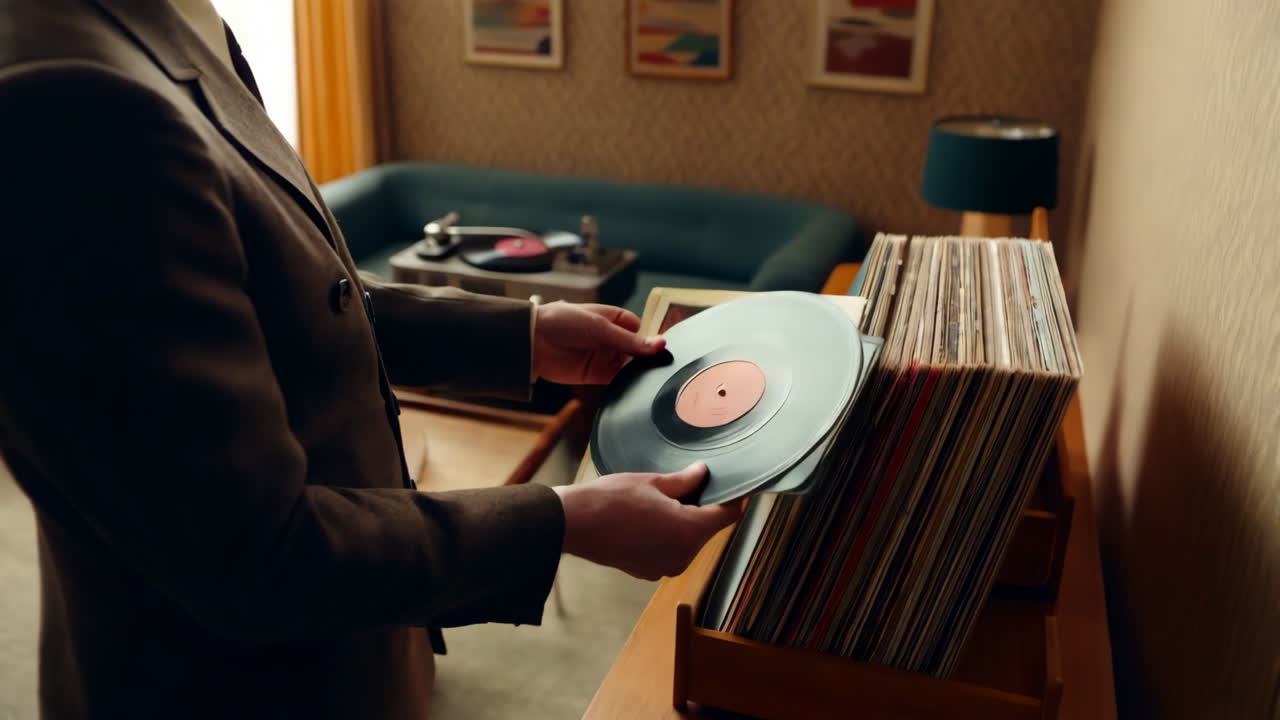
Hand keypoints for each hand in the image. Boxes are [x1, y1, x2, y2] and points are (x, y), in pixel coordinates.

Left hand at [533, 301, 664, 384]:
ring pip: (630, 366)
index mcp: (614, 319)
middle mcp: (612, 339)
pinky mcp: (597, 375)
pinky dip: (627, 383)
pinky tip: (636, 385)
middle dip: (647, 358)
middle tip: (662, 365)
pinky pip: (618, 381)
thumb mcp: (600, 327)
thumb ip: (629, 340)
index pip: (641, 330)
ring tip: (651, 376)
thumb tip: (660, 344)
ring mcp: (605, 357)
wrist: (533, 340)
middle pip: (638, 350)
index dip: (651, 339)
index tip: (663, 348)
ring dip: (639, 371)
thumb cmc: (563, 321)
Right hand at [553, 463, 743, 580]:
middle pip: (706, 529)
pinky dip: (666, 536)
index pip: (727, 516)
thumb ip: (685, 481)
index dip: (734, 499)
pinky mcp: (648, 572)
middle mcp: (682, 556)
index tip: (736, 487)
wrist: (572, 524)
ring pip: (687, 541)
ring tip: (661, 501)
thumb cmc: (610, 500)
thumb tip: (702, 474)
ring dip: (683, 522)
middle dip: (702, 508)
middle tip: (689, 485)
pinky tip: (647, 519)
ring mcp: (664, 567)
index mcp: (688, 531)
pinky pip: (669, 551)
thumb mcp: (653, 483)